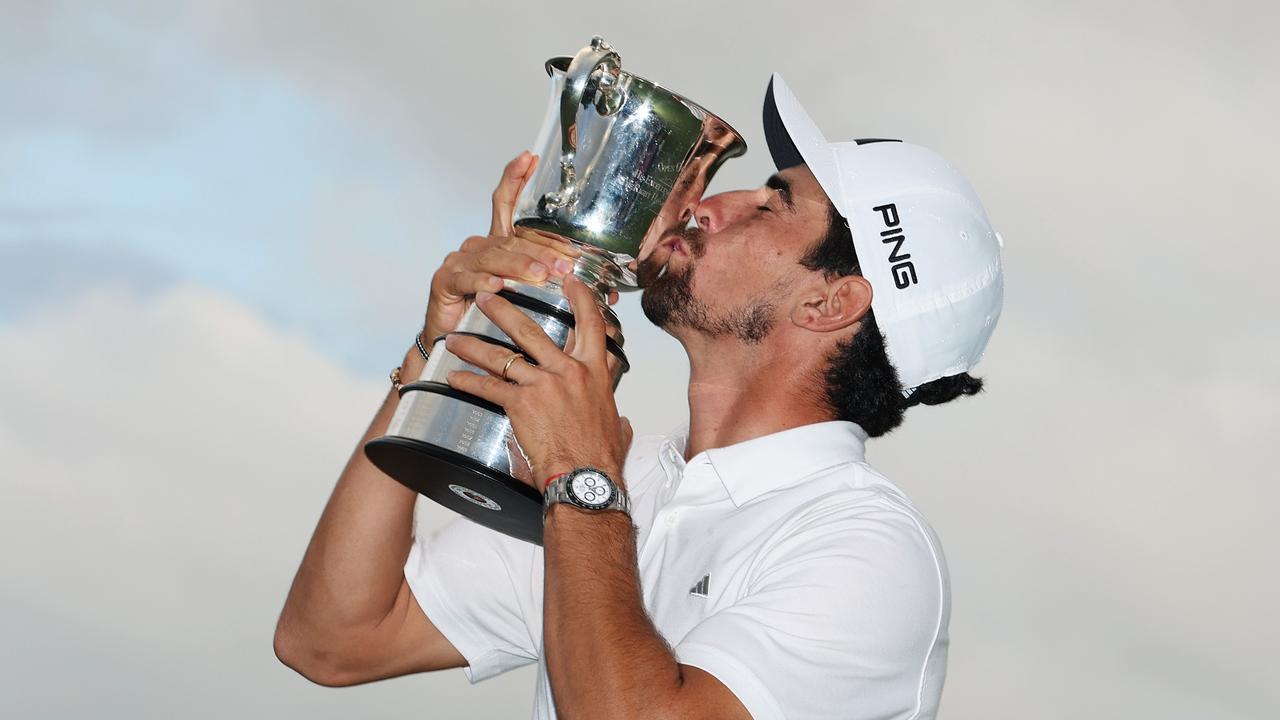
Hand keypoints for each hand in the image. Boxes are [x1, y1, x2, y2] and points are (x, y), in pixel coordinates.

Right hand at [421, 152, 579, 340]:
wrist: (453, 344)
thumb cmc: (493, 317)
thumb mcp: (531, 299)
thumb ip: (563, 291)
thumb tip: (608, 296)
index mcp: (498, 244)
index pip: (506, 204)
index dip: (516, 179)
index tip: (530, 158)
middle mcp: (478, 246)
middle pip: (511, 238)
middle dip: (542, 249)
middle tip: (567, 263)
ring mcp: (459, 262)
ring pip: (493, 257)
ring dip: (519, 266)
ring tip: (540, 275)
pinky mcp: (445, 282)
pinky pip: (467, 278)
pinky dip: (484, 281)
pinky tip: (498, 286)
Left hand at [443, 275, 632, 487]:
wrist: (585, 476)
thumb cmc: (600, 456)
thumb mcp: (616, 426)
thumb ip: (616, 417)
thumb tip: (621, 422)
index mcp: (594, 372)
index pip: (590, 323)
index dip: (580, 298)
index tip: (569, 280)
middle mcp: (567, 371)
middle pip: (531, 330)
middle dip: (505, 310)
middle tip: (489, 296)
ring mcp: (542, 384)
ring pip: (502, 356)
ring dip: (474, 345)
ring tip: (456, 338)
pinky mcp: (520, 403)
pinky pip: (488, 387)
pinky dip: (468, 382)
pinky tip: (454, 377)